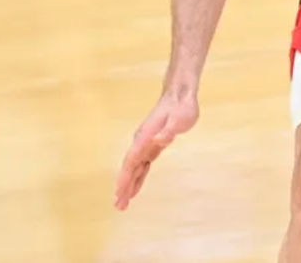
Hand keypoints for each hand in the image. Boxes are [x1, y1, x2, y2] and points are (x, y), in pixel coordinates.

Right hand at [114, 91, 198, 209]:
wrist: (180, 96)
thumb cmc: (181, 107)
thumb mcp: (180, 119)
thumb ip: (168, 131)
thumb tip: (157, 141)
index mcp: (145, 137)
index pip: (132, 160)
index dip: (125, 177)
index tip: (119, 192)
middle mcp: (142, 142)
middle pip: (129, 167)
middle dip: (123, 186)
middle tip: (119, 206)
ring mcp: (146, 144)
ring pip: (134, 168)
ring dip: (129, 185)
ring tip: (123, 203)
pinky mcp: (152, 146)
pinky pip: (142, 165)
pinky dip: (138, 177)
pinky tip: (135, 188)